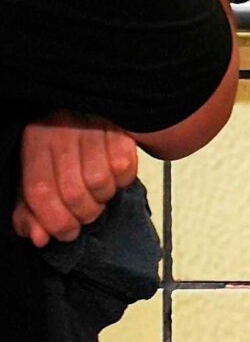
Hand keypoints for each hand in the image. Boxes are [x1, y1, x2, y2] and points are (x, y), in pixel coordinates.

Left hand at [13, 112, 138, 247]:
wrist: (91, 104)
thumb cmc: (61, 146)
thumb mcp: (37, 176)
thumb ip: (31, 211)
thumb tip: (40, 238)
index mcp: (35, 143)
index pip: (41, 193)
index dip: (54, 221)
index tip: (66, 233)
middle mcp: (61, 131)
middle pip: (73, 193)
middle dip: (84, 214)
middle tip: (87, 213)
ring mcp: (93, 127)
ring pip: (100, 183)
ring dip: (103, 198)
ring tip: (100, 192)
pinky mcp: (121, 127)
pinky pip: (125, 168)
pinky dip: (123, 181)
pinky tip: (115, 175)